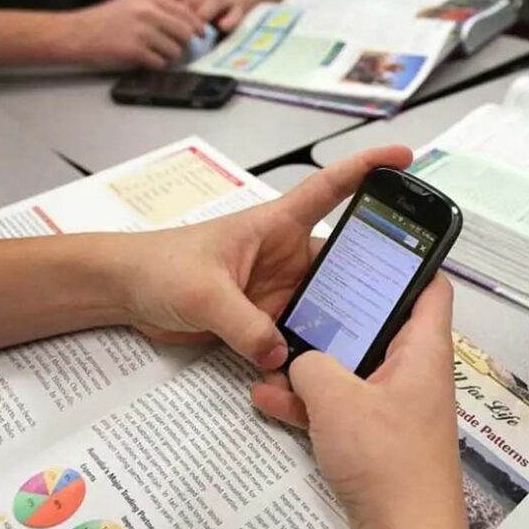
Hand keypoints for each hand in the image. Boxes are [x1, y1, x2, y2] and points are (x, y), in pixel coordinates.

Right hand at [63, 0, 204, 68]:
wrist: (77, 33)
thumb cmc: (105, 20)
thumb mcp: (131, 3)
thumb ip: (157, 6)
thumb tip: (187, 16)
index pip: (184, 12)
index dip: (197, 25)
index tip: (201, 33)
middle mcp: (146, 11)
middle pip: (184, 32)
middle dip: (183, 43)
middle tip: (176, 47)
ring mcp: (141, 31)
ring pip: (174, 50)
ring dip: (168, 56)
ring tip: (154, 53)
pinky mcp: (135, 50)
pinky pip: (160, 62)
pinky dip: (156, 64)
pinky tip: (145, 60)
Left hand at [113, 145, 412, 368]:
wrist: (123, 292)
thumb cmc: (158, 265)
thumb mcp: (203, 292)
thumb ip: (243, 324)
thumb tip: (281, 354)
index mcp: (275, 225)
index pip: (330, 189)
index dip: (367, 169)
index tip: (403, 157)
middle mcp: (285, 256)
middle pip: (342, 261)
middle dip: (371, 275)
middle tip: (404, 297)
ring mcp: (278, 289)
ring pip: (325, 304)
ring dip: (340, 322)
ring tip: (369, 343)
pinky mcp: (264, 320)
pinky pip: (298, 335)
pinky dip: (309, 352)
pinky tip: (324, 371)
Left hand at [154, 0, 245, 31]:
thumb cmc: (203, 1)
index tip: (159, 9)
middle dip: (186, 8)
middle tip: (173, 25)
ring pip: (216, 1)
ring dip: (205, 13)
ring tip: (196, 30)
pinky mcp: (239, 10)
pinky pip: (236, 14)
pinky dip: (230, 20)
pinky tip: (222, 27)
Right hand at [252, 276, 472, 528]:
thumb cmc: (392, 465)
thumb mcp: (337, 400)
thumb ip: (311, 366)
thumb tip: (299, 360)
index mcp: (423, 349)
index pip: (430, 287)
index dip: (407, 261)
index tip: (373, 245)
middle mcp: (412, 371)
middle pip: (377, 325)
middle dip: (335, 315)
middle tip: (301, 297)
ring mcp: (393, 404)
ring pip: (350, 366)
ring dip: (311, 363)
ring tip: (272, 353)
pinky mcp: (374, 435)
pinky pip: (338, 405)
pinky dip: (308, 402)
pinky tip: (268, 399)